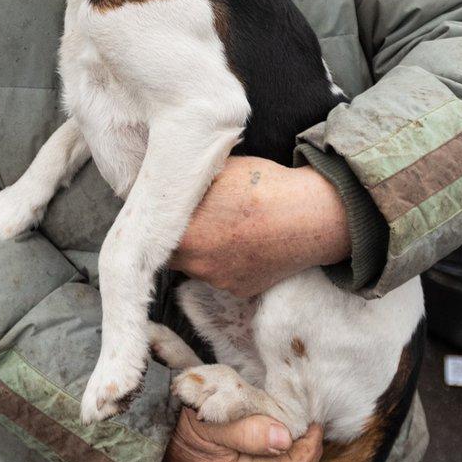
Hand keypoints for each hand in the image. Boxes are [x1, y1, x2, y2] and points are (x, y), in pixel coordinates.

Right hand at [165, 409, 322, 461]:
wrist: (153, 424)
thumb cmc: (181, 417)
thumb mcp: (214, 420)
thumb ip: (250, 430)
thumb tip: (285, 438)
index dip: (309, 445)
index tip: (314, 421)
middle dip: (310, 454)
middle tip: (314, 427)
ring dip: (299, 456)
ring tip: (303, 430)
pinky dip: (284, 457)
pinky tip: (284, 436)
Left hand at [170, 157, 349, 297]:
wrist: (310, 216)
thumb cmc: (264, 186)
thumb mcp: (218, 170)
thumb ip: (188, 184)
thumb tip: (170, 181)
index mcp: (183, 231)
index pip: (152, 232)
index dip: (157, 221)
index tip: (163, 213)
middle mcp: (195, 262)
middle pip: (172, 252)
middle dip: (179, 238)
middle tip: (196, 220)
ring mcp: (218, 280)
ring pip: (197, 266)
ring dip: (203, 252)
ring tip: (227, 229)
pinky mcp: (239, 291)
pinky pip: (222, 276)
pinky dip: (228, 263)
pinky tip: (245, 244)